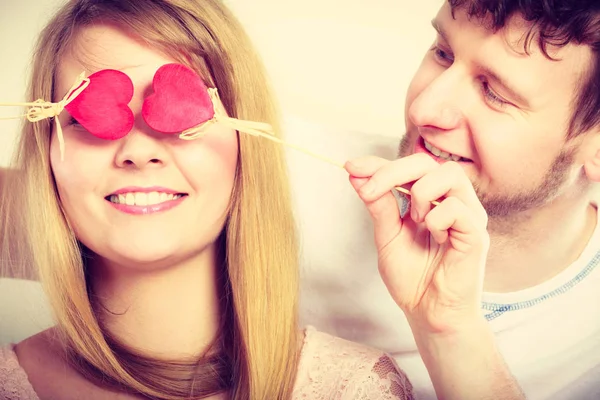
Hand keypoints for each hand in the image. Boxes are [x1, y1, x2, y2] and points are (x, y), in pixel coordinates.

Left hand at [346, 153, 489, 334]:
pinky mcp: (476, 233)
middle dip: (392, 171)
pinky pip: (457, 208)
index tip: (351, 166)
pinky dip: (436, 218)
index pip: (408, 167)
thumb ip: (380, 206)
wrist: (428, 314)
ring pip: (449, 174)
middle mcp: (452, 201)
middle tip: (369, 190)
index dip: (378, 163)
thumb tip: (358, 175)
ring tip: (414, 220)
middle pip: (427, 162)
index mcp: (432, 200)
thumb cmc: (412, 278)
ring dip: (420, 192)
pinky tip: (434, 236)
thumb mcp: (387, 237)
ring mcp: (468, 215)